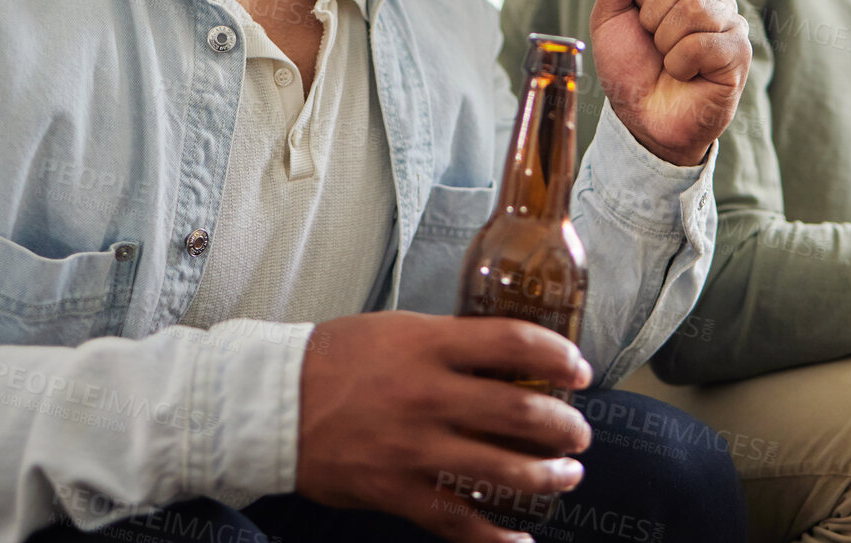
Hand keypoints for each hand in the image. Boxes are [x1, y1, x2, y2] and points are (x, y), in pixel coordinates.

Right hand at [297, 312, 593, 542]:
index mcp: (430, 346)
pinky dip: (493, 537)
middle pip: (521, 413)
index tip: (579, 370)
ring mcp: (415, 448)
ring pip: (502, 470)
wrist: (271, 404)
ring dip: (547, 476)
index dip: (557, 357)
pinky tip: (520, 540)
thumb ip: (450, 343)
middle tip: (579, 433)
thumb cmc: (335, 359)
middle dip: (564, 427)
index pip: (515, 343)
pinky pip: (457, 521)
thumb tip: (503, 353)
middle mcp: (429, 396)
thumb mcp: (398, 329)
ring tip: (567, 474)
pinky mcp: (397, 491)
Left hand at [588, 0, 751, 166]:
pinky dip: (681, 65)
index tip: (640, 23)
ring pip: (694, 11)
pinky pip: (703, 44)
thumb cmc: (629, 69)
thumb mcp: (610, 18)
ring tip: (670, 63)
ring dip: (667, 45)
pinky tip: (687, 76)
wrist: (643, 120)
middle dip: (654, 20)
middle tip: (656, 46)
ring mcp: (730, 24)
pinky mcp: (740, 54)